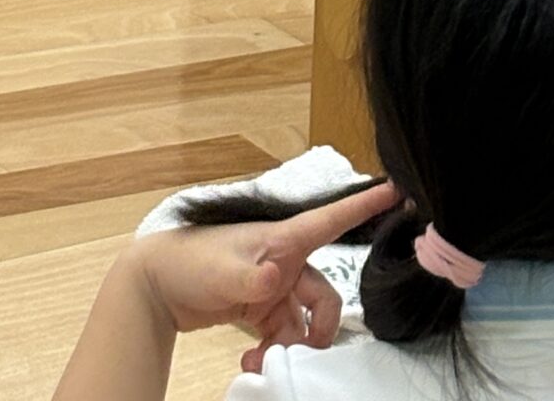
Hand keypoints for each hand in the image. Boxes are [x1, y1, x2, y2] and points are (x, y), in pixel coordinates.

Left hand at [135, 182, 397, 368]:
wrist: (157, 285)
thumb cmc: (188, 262)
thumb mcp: (220, 270)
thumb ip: (250, 277)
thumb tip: (273, 281)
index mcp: (280, 239)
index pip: (331, 220)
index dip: (364, 205)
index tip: (397, 190)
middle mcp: (283, 260)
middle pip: (324, 294)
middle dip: (320, 326)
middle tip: (302, 350)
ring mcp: (273, 285)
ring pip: (305, 320)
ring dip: (290, 346)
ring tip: (260, 362)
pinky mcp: (260, 308)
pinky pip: (283, 332)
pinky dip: (273, 350)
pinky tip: (250, 362)